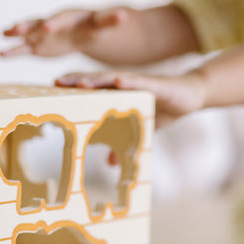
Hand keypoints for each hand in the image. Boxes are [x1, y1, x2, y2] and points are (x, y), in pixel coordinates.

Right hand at [0, 7, 128, 57]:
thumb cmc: (96, 27)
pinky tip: (0, 53)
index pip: (62, 18)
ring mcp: (44, 32)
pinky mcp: (38, 44)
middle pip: (43, 23)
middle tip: (18, 29)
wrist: (85, 30)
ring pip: (30, 30)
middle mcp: (55, 22)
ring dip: (19, 31)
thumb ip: (111, 20)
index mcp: (71, 17)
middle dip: (31, 27)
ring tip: (5, 33)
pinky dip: (13, 50)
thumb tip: (126, 14)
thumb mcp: (105, 24)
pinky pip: (24, 47)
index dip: (53, 23)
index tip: (46, 28)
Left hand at [55, 70, 207, 127]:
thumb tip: (111, 164)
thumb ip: (124, 142)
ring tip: (78, 82)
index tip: (50, 93)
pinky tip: (117, 80)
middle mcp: (124, 84)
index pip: (90, 90)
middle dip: (75, 81)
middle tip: (55, 83)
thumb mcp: (141, 128)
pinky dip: (127, 80)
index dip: (71, 91)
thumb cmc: (164, 107)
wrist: (193, 94)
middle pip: (95, 81)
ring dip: (95, 80)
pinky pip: (139, 81)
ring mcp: (138, 81)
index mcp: (118, 93)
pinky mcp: (155, 83)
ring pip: (112, 79)